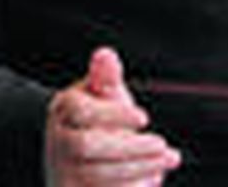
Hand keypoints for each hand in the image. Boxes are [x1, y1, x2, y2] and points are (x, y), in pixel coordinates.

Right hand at [44, 47, 180, 185]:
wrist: (81, 163)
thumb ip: (106, 78)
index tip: (145, 118)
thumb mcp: (105, 98)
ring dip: (138, 167)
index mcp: (63, 110)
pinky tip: (153, 177)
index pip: (81, 111)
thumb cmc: (100, 123)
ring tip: (169, 158)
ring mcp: (64, 173)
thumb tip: (105, 54)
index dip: (114, 114)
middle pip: (86, 146)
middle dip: (129, 146)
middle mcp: (58, 142)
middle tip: (162, 144)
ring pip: (96, 175)